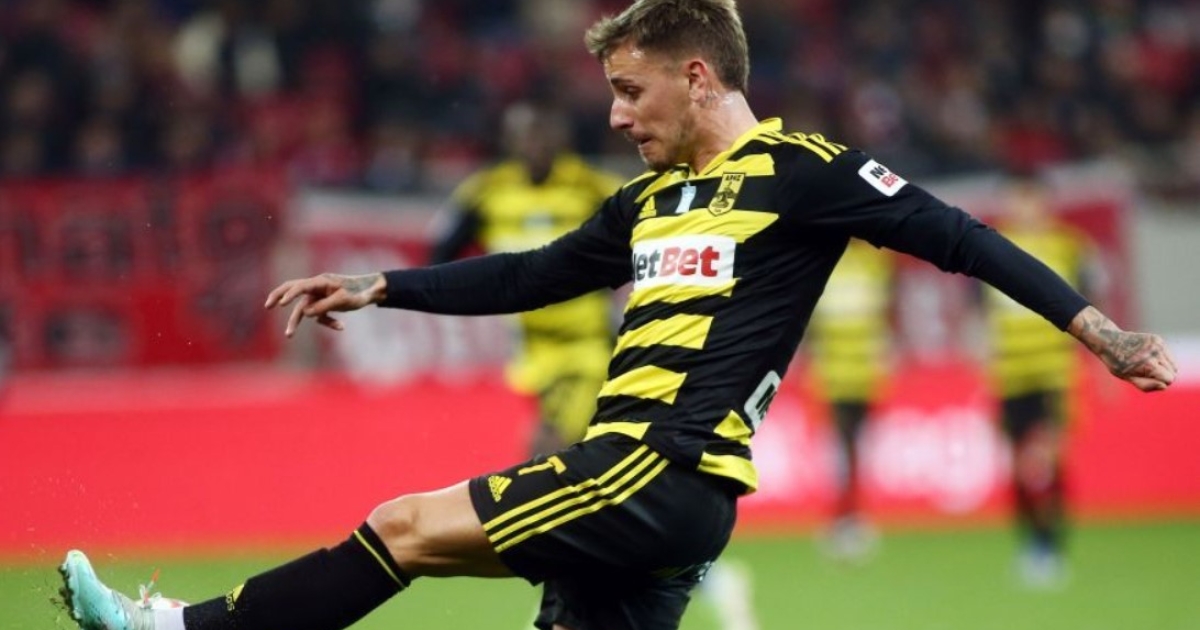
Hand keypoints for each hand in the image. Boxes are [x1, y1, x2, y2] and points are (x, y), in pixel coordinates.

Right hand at [264, 272, 385, 337]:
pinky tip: (341, 326)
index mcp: (320, 281)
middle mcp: (316, 287)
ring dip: (297, 321)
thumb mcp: (342, 300)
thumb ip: (323, 306)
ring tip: (288, 335)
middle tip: (267, 306)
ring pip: (303, 308)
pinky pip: (319, 315)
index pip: (301, 286)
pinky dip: (327, 321)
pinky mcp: (324, 304)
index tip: (281, 304)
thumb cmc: (358, 293)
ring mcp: (319, 296)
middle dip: (278, 296)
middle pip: (292, 289)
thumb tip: (305, 313)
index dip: (289, 294)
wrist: (370, 292)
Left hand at [1068, 306, 1176, 391]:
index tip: (1149, 379)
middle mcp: (1155, 353)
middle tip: (1146, 372)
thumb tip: (1164, 386)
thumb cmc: (1115, 361)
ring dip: (1163, 367)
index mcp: (1149, 364)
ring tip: (1147, 364)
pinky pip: (1168, 355)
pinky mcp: (1157, 339)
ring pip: (1172, 363)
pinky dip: (1161, 358)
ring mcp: (1157, 344)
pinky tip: (1147, 356)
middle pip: (1173, 371)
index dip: (1161, 382)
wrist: (1109, 340)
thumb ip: (1146, 385)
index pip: (1169, 379)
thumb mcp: (1127, 377)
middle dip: (1163, 375)